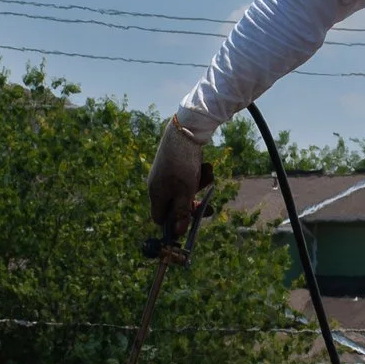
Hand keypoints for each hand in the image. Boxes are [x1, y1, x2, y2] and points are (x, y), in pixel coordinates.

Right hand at [148, 119, 211, 238]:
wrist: (185, 130)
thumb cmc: (182, 164)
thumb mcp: (185, 191)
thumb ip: (182, 212)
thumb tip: (178, 232)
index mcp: (156, 194)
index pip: (160, 219)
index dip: (174, 224)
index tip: (189, 222)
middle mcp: (158, 185)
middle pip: (175, 205)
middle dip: (193, 204)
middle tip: (208, 207)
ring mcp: (166, 174)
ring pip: (185, 190)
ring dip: (199, 186)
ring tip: (208, 174)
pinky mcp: (175, 164)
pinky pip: (188, 177)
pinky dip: (198, 175)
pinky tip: (206, 166)